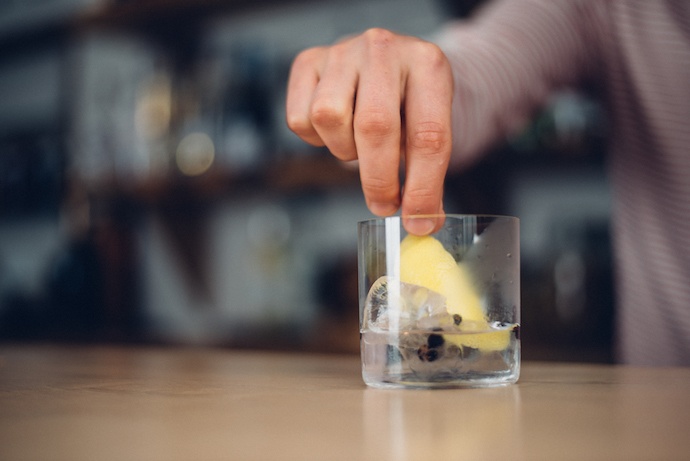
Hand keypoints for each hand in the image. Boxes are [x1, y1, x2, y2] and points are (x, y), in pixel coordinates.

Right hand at [286, 28, 453, 234]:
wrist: (388, 65)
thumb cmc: (410, 105)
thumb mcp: (430, 130)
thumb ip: (427, 177)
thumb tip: (421, 225)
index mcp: (428, 64)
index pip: (428, 134)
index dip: (422, 186)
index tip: (417, 220)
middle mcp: (384, 48)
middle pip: (375, 127)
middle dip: (378, 180)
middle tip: (384, 205)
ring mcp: (342, 51)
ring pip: (329, 119)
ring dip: (344, 150)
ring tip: (359, 146)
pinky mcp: (308, 61)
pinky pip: (300, 119)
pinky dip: (316, 139)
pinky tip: (336, 130)